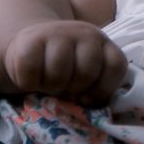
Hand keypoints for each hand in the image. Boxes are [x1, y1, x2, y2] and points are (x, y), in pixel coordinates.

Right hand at [4, 20, 126, 104]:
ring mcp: (57, 33)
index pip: (115, 66)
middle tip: (63, 90)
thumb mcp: (84, 75)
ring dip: (50, 87)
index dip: (104, 89)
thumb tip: (89, 110)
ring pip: (59, 73)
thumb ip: (93, 88)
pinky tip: (30, 79)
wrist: (28, 44)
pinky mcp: (30, 39)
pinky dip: (28, 83)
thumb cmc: (62, 68)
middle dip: (74, 89)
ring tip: (46, 85)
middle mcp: (84, 33)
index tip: (88, 99)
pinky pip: (30, 72)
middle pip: (87, 72)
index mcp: (103, 44)